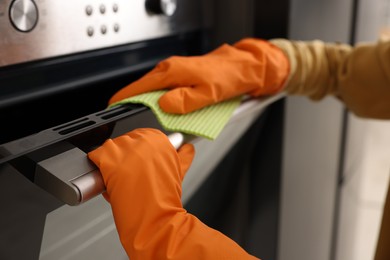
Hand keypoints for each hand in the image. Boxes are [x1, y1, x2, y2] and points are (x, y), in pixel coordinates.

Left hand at [88, 128, 257, 258]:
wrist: (157, 219)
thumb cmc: (166, 200)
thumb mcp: (180, 172)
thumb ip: (184, 156)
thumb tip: (187, 148)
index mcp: (160, 140)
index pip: (141, 135)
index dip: (136, 152)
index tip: (136, 163)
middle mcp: (143, 140)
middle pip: (124, 142)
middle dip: (123, 157)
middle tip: (128, 175)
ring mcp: (125, 149)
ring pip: (110, 148)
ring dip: (111, 162)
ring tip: (119, 180)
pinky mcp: (110, 159)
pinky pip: (96, 156)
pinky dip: (97, 167)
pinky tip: (107, 179)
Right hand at [109, 38, 288, 113]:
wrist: (243, 67)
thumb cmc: (228, 78)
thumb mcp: (208, 94)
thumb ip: (184, 101)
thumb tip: (164, 105)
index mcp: (172, 72)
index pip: (139, 87)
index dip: (123, 98)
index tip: (112, 108)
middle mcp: (170, 69)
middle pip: (142, 88)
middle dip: (133, 102)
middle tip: (127, 119)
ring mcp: (175, 70)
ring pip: (153, 89)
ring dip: (147, 102)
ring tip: (145, 118)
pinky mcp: (181, 74)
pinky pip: (163, 88)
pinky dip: (160, 99)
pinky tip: (164, 109)